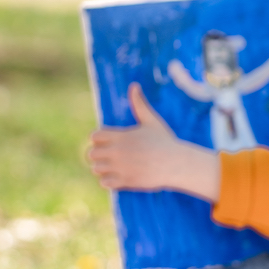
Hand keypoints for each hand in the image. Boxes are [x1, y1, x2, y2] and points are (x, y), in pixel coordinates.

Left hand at [87, 83, 221, 201]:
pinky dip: (108, 181)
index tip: (108, 142)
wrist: (177, 163)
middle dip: (98, 154)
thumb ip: (139, 104)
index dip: (99, 139)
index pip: (94, 137)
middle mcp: (117, 152)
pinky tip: (118, 176)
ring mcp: (120, 167)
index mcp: (120, 136)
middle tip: (110, 155)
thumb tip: (134, 85)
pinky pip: (104, 183)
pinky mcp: (125, 181)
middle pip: (91, 154)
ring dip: (102, 168)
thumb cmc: (164, 141)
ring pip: (96, 169)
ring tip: (114, 166)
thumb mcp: (151, 120)